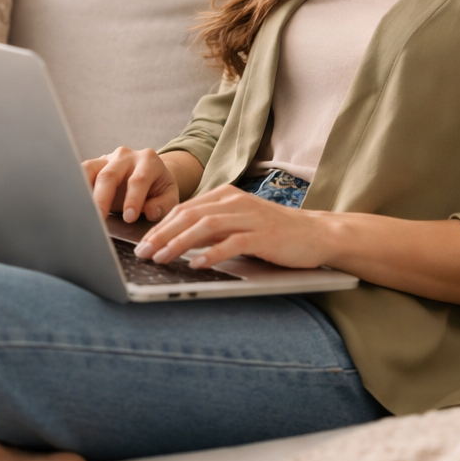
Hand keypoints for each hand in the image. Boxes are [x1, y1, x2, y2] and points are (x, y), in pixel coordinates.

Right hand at [82, 147, 181, 222]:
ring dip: (83, 191)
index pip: (138, 179)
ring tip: (81, 212)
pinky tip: (74, 204)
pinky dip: (75, 188)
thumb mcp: (169, 195)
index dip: (133, 199)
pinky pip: (79, 174)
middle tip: (100, 218)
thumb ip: (164, 204)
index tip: (129, 218)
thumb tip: (151, 211)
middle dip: (103, 199)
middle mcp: (125, 156)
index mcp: (148, 160)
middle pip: (109, 175)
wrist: (148, 175)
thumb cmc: (157, 188)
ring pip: (88, 170)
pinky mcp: (93, 166)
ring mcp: (106, 159)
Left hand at [133, 185, 335, 269]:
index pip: (185, 208)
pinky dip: (213, 253)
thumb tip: (178, 242)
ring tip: (162, 257)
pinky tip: (198, 264)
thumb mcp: (239, 224)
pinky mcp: (264, 235)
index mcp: (226, 196)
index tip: (142, 243)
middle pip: (189, 215)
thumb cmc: (275, 233)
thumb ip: (212, 229)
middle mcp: (235, 202)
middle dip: (162, 234)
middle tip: (143, 252)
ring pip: (206, 226)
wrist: (317, 234)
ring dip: (180, 243)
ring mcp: (250, 217)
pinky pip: (233, 242)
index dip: (160, 226)